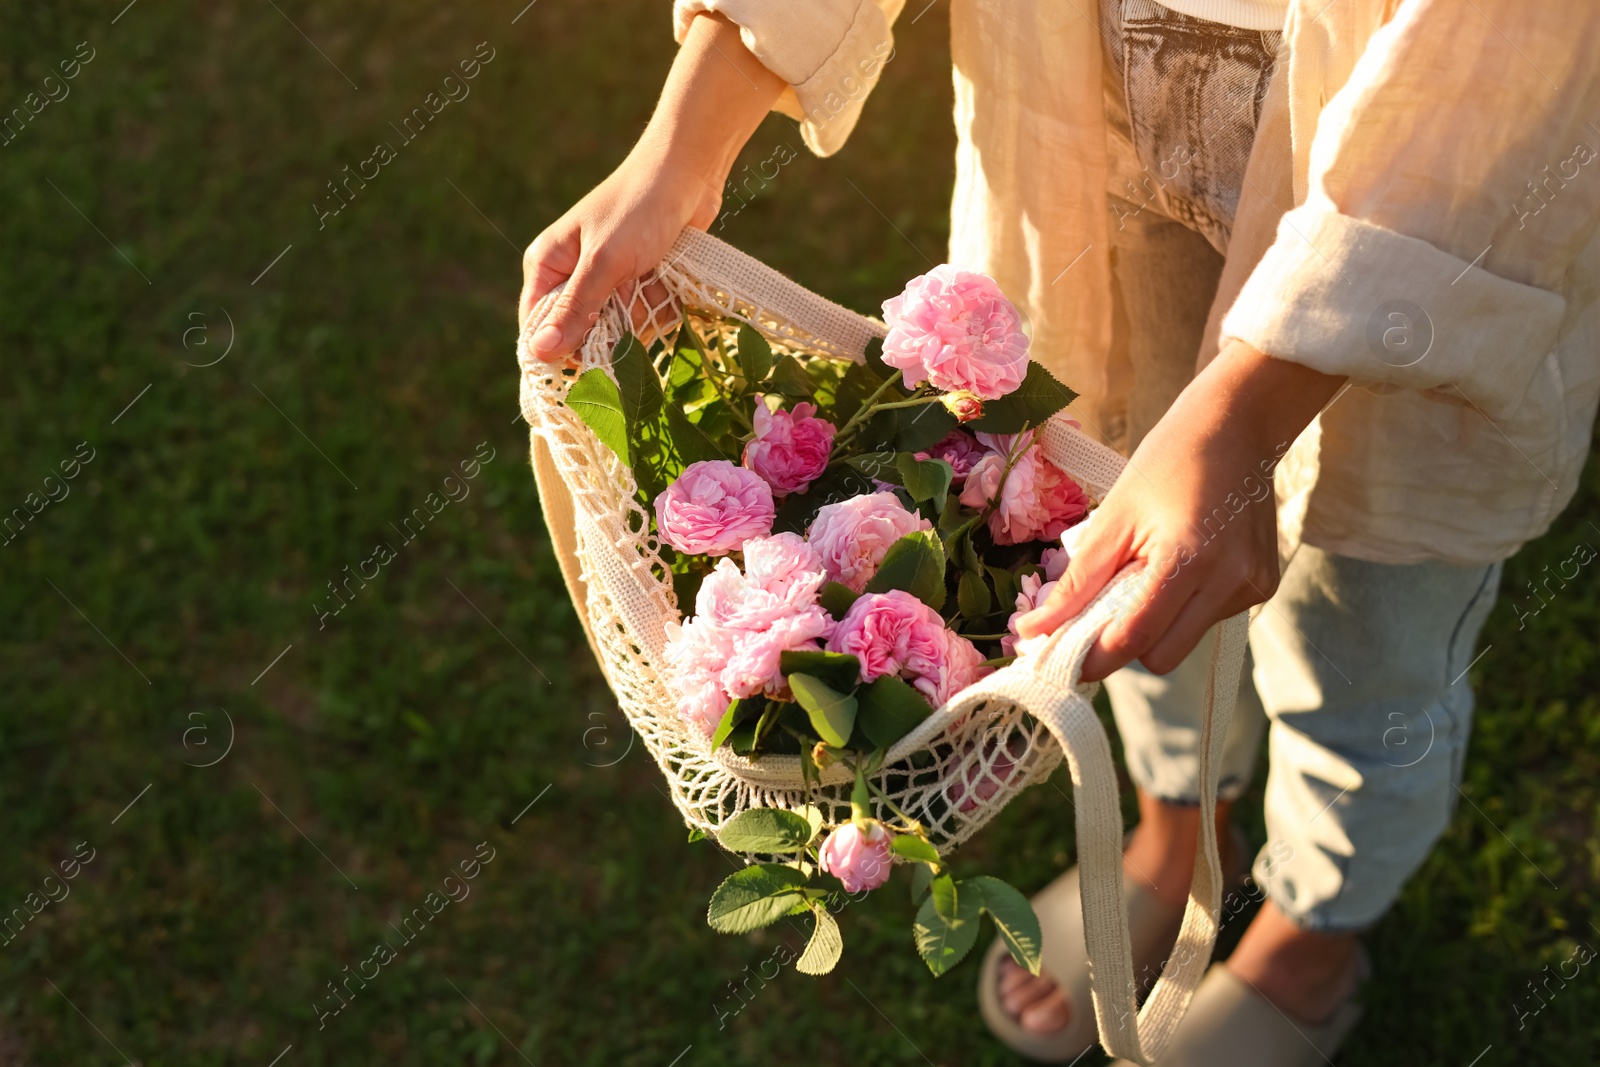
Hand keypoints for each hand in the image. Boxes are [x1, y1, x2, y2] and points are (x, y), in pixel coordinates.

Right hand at [520, 13, 783, 359]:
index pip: (538, 329)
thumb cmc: (639, 208)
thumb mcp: (606, 262)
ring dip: (644, 314)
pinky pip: (646, 318)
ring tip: (654, 276)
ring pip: (621, 331)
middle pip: (583, 336)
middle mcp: (573, 278)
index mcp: (548, 267)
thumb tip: (540, 354)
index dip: (558, 354)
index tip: (587, 371)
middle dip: (614, 328)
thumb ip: (576, 309)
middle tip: (633, 298)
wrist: (689, 173)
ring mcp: (608, 283)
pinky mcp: (639, 284)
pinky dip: (661, 305)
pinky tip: (669, 278)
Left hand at [1016, 342, 1344, 680]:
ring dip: (1156, 623)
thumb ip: (1076, 583)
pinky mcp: (1263, 585)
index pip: (1133, 639)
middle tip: (1097, 612)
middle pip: (1161, 657)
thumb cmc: (1168, 462)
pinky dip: (1184, 606)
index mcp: (1188, 560)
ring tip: (1147, 569)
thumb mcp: (1113, 518)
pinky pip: (1208, 619)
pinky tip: (1182, 562)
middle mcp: (1228, 582)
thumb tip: (1032, 631)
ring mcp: (1252, 586)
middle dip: (1124, 643)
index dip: (1091, 658)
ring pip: (1184, 640)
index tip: (1057, 658)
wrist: (1237, 425)